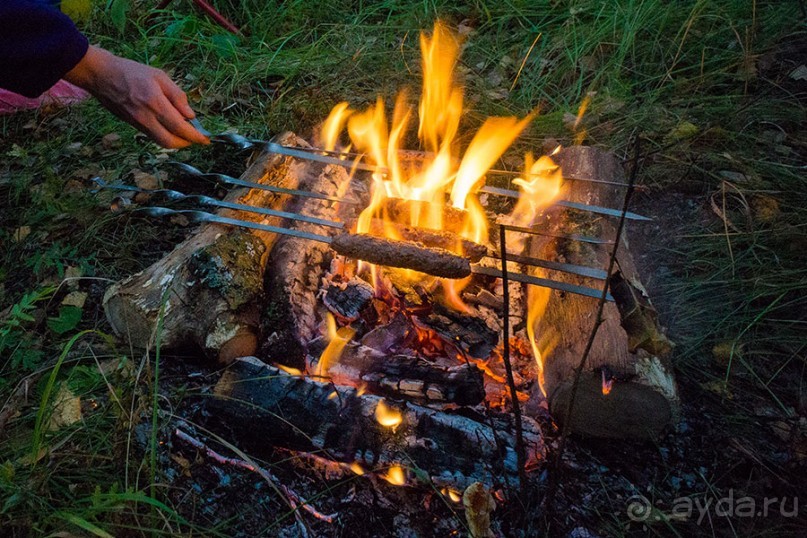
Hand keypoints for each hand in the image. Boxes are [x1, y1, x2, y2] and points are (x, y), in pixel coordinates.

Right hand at [65, 46, 208, 147]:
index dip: (195, 136)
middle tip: (196, 137)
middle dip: (187, 143)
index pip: (180, 127)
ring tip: (185, 133)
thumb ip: (177, 96)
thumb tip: (191, 115)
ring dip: (176, 142)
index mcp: (155, 103)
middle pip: (171, 142)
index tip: (206, 139)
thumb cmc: (131, 72)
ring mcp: (138, 123)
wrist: (101, 75)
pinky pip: (152, 136)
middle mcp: (146, 118)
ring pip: (161, 142)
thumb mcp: (159, 76)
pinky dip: (165, 136)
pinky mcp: (132, 125)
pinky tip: (170, 128)